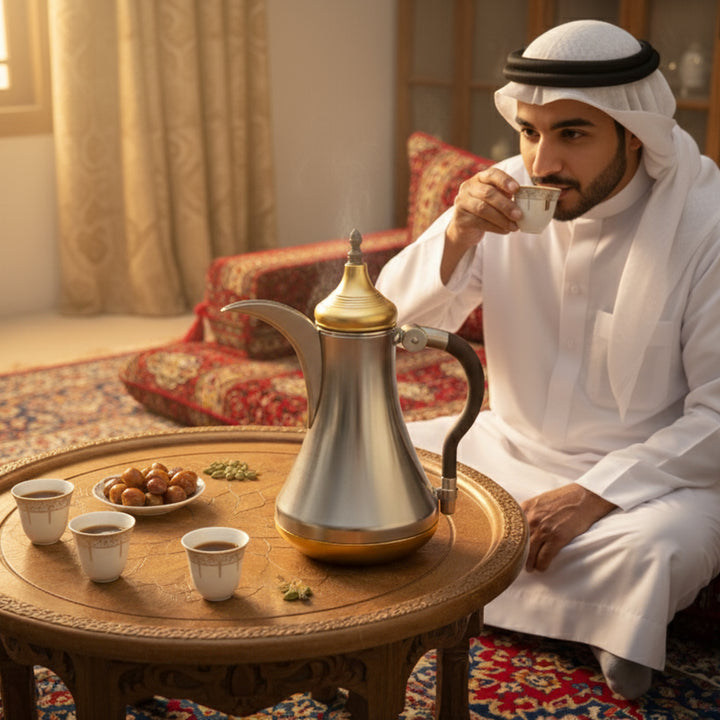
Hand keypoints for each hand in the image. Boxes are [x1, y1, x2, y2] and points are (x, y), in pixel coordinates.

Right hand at [441, 168, 521, 282]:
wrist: (464, 228)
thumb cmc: (485, 210)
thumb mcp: (495, 199)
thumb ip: (506, 195)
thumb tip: (529, 199)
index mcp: (479, 178)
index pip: (492, 174)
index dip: (505, 181)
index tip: (517, 190)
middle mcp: (468, 187)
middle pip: (488, 193)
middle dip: (506, 205)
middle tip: (519, 215)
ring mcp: (462, 202)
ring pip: (483, 209)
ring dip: (502, 219)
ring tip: (514, 226)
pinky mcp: (460, 218)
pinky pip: (480, 222)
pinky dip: (495, 227)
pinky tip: (505, 230)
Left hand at [520, 484, 616, 571]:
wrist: (585, 497)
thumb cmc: (564, 498)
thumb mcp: (540, 501)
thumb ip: (529, 512)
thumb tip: (520, 526)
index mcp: (526, 508)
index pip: (511, 529)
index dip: (511, 542)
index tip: (511, 549)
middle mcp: (532, 518)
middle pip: (519, 543)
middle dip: (519, 555)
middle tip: (519, 563)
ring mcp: (544, 529)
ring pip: (530, 553)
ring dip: (530, 564)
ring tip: (531, 568)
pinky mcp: (557, 538)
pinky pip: (544, 558)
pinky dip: (542, 565)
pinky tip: (542, 567)